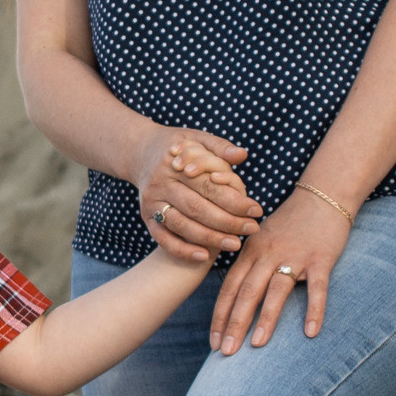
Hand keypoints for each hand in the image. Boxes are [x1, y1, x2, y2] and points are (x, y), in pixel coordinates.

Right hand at [133, 127, 258, 264]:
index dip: (234, 200)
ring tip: (235, 244)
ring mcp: (151, 203)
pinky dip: (182, 250)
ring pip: (182, 225)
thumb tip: (242, 155)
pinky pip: (163, 239)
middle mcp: (160, 184)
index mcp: (174, 164)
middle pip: (196, 208)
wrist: (140, 153)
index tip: (256, 210)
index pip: (208, 186)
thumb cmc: (179, 148)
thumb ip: (220, 146)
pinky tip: (204, 256)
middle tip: (251, 228)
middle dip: (226, 222)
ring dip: (210, 238)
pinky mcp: (147, 218)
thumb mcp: (197, 138)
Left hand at [211, 187, 351, 353]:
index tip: (213, 342)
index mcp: (251, 252)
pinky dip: (314, 310)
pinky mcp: (321, 259)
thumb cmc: (290, 223)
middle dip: (235, 324)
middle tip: (226, 353)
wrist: (322, 196)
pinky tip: (309, 332)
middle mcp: (268, 254)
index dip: (220, 316)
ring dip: (265, 319)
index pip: (229, 288)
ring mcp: (295, 256)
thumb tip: (234, 299)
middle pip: (247, 292)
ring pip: (276, 291)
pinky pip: (317, 288)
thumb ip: (248, 266)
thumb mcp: (261, 239)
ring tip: (256, 345)